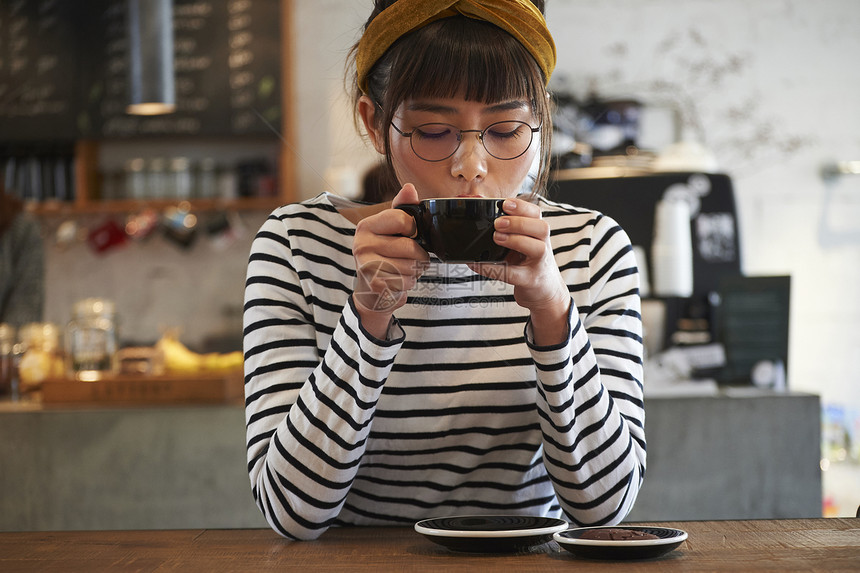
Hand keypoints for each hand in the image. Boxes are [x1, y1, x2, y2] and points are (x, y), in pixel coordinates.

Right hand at [352, 184, 429, 336]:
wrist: (371, 292)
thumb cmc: (384, 256)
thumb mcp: (390, 230)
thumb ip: (401, 208)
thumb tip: (409, 188)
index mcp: (366, 226)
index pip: (402, 219)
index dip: (414, 229)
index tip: (409, 235)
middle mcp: (362, 244)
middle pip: (410, 246)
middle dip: (419, 256)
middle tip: (410, 258)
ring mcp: (366, 265)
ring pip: (411, 265)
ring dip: (415, 270)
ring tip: (403, 270)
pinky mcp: (375, 284)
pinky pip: (407, 281)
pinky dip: (409, 283)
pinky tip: (397, 281)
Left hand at [470, 198, 570, 344]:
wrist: (546, 293)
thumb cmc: (529, 264)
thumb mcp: (523, 244)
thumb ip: (509, 231)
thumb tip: (480, 215)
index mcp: (538, 234)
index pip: (536, 214)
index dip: (522, 206)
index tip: (505, 203)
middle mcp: (543, 246)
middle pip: (541, 228)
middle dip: (518, 222)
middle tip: (498, 223)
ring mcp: (539, 264)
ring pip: (536, 248)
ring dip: (516, 240)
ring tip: (497, 238)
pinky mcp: (530, 281)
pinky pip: (513, 274)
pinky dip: (493, 268)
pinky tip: (477, 263)